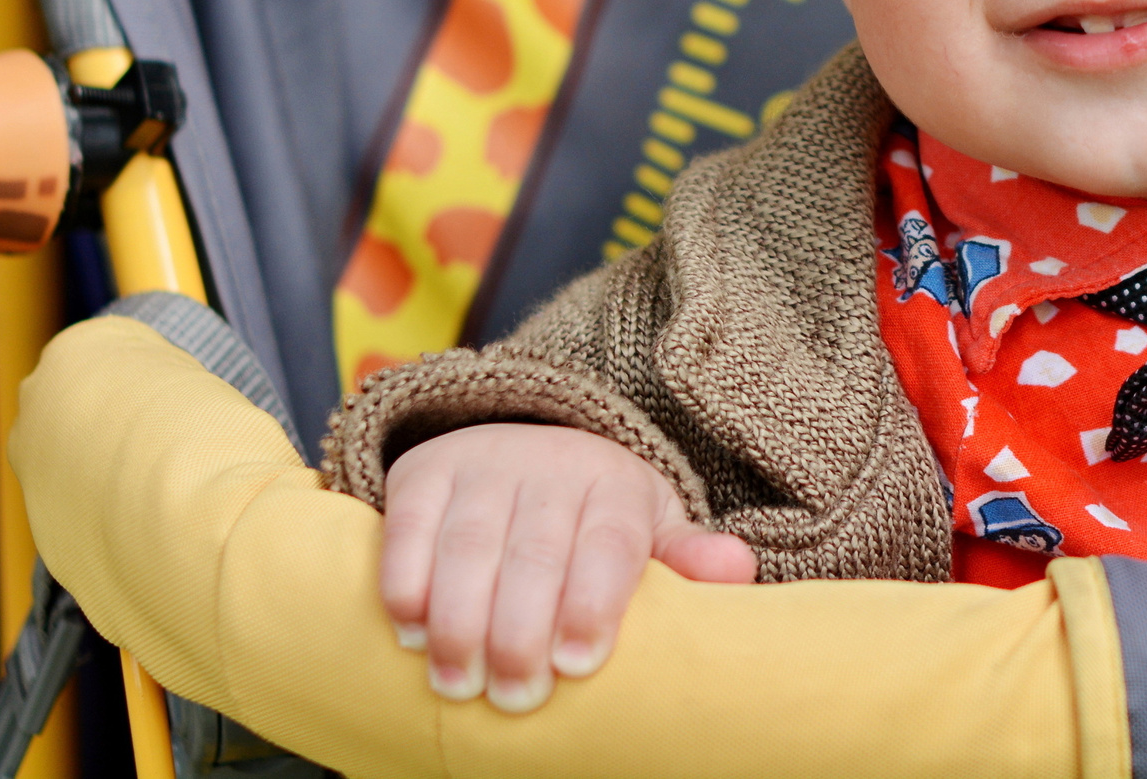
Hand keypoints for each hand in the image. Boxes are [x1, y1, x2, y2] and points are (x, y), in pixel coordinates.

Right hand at [380, 422, 756, 712]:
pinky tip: (413, 632)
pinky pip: (409, 525)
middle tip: (518, 697)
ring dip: (460, 620)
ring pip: (470, 543)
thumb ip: (686, 558)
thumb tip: (739, 568)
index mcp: (617, 484)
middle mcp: (552, 465)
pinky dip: (407, 580)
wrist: (527, 450)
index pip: (612, 542)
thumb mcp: (649, 530)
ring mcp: (485, 465)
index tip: (578, 664)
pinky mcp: (425, 472)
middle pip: (538, 551)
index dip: (594, 602)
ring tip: (460, 684)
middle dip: (522, 630)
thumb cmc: (595, 518)